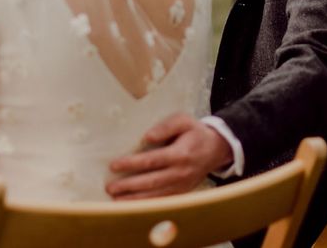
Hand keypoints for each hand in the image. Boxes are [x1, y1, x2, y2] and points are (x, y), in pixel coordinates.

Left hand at [106, 114, 232, 199]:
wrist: (215, 150)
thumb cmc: (194, 132)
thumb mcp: (184, 120)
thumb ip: (166, 126)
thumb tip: (147, 137)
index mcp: (180, 154)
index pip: (152, 160)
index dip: (132, 163)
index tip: (114, 165)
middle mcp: (181, 173)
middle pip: (151, 182)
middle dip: (129, 186)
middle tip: (110, 188)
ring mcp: (182, 186)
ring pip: (155, 196)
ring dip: (135, 200)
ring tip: (116, 201)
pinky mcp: (181, 193)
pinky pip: (162, 201)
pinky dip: (147, 205)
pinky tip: (132, 206)